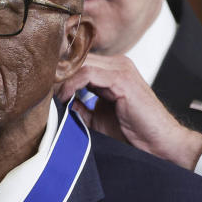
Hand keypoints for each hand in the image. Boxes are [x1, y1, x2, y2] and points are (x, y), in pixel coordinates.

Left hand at [56, 54, 201, 169]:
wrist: (158, 144)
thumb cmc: (133, 133)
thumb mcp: (97, 118)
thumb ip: (80, 106)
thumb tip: (59, 101)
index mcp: (112, 70)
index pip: (79, 61)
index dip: (60, 72)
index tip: (44, 87)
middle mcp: (117, 64)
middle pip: (78, 57)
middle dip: (58, 72)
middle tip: (43, 89)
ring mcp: (121, 69)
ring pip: (81, 62)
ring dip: (62, 77)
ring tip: (53, 94)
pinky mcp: (122, 79)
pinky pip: (88, 73)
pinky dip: (72, 84)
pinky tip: (65, 97)